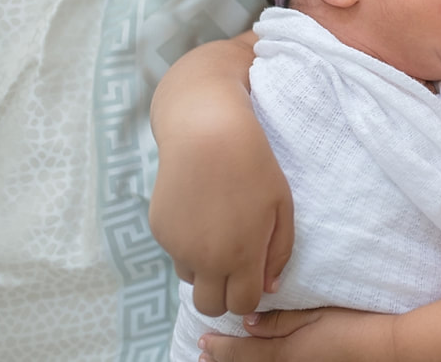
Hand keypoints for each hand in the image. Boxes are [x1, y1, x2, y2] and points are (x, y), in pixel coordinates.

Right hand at [150, 133, 293, 315]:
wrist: (207, 134)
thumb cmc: (253, 166)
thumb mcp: (282, 206)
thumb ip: (278, 252)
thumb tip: (268, 287)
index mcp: (240, 256)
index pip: (242, 305)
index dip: (249, 296)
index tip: (253, 278)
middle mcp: (205, 259)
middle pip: (209, 306)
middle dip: (223, 295)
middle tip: (235, 266)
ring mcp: (177, 247)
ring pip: (191, 279)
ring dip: (205, 268)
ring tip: (218, 230)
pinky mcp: (159, 231)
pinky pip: (176, 253)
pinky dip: (188, 244)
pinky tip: (200, 211)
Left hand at [199, 308, 395, 361]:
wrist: (380, 348)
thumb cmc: (350, 326)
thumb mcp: (313, 316)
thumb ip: (279, 322)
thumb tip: (248, 323)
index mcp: (282, 353)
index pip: (241, 353)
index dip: (219, 348)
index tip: (202, 342)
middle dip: (222, 361)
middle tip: (200, 356)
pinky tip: (257, 361)